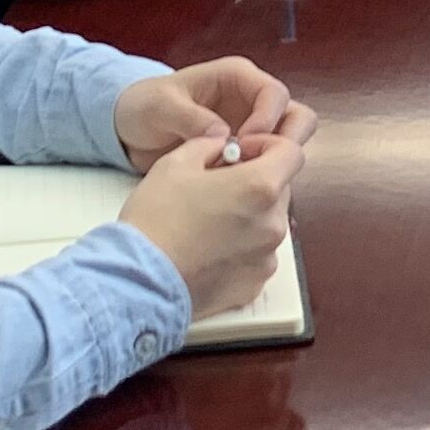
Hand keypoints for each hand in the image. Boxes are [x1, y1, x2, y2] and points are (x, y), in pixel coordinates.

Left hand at [113, 54, 316, 163]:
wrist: (130, 129)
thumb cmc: (144, 105)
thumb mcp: (160, 106)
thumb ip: (189, 116)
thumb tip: (223, 134)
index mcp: (237, 77)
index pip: (274, 94)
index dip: (267, 120)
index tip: (246, 145)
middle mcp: (252, 100)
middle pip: (295, 117)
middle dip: (287, 141)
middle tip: (261, 165)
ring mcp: (252, 127)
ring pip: (288, 142)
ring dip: (276, 162)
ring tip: (247, 180)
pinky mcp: (245, 152)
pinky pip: (268, 163)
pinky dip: (261, 176)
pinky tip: (239, 190)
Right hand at [118, 130, 302, 320]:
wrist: (138, 281)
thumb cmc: (155, 219)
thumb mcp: (176, 162)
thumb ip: (210, 145)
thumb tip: (224, 147)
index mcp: (260, 187)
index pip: (291, 153)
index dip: (266, 145)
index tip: (239, 153)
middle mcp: (273, 224)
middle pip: (280, 189)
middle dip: (255, 182)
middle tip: (217, 187)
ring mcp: (266, 258)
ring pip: (268, 223)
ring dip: (249, 216)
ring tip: (209, 222)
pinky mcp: (254, 285)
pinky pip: (257, 256)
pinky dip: (242, 249)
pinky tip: (209, 250)